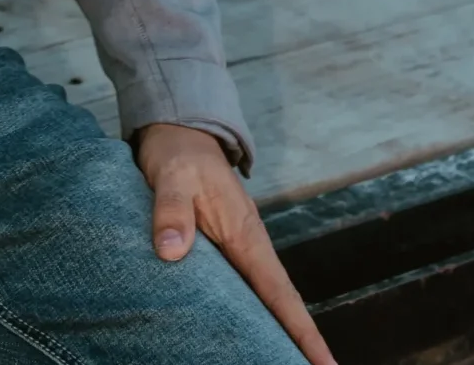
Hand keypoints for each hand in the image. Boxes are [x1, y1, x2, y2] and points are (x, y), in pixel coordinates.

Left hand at [134, 124, 334, 364]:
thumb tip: (172, 251)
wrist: (177, 132)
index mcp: (245, 234)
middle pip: (277, 306)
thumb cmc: (178, 155)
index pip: (280, 293)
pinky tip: (236, 339)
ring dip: (271, 333)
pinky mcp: (218, 251)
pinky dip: (245, 316)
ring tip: (277, 364)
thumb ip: (171, 210)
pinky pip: (237, 290)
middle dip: (294, 345)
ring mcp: (235, 251)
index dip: (302, 331)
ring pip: (259, 301)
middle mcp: (247, 248)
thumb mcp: (172, 176)